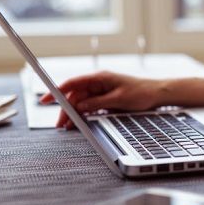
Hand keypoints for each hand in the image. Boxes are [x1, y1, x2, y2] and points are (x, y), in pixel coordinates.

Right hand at [39, 71, 164, 128]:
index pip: (73, 83)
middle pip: (75, 95)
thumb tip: (80, 106)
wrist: (158, 94)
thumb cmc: (141, 92)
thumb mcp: (118, 100)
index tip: (45, 99)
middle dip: (66, 109)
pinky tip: (79, 122)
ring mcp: (102, 90)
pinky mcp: (106, 98)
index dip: (57, 91)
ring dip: (75, 113)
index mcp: (100, 78)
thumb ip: (97, 103)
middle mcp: (99, 83)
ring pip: (82, 102)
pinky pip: (91, 105)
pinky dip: (84, 114)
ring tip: (68, 126)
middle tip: (60, 123)